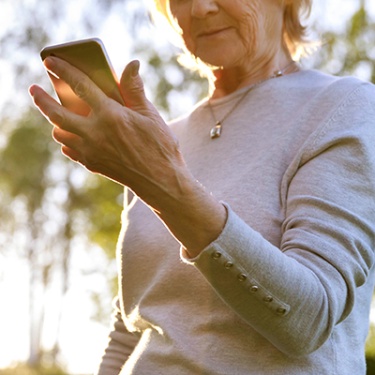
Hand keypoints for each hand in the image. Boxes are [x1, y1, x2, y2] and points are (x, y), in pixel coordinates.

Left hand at [29, 57, 226, 254]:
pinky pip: (70, 150)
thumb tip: (131, 64)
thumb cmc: (160, 146)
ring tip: (59, 114)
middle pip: (56, 113)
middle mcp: (95, 133)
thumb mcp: (150, 115)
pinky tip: (74, 136)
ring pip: (60, 133)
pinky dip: (68, 140)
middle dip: (41, 99)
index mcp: (110, 115)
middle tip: (34, 89)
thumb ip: (135, 89)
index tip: (50, 61)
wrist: (161, 181)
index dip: (63, 70)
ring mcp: (91, 151)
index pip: (81, 86)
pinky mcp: (92, 164)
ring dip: (56, 121)